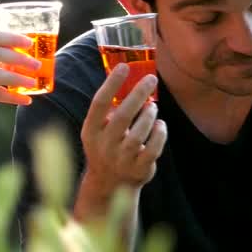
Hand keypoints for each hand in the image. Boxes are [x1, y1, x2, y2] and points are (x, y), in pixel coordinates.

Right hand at [79, 64, 166, 196]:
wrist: (109, 184)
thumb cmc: (107, 147)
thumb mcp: (99, 130)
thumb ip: (109, 111)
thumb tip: (129, 81)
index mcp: (91, 131)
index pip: (99, 103)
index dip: (111, 84)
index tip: (124, 66)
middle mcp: (104, 145)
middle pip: (122, 116)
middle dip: (138, 94)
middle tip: (151, 79)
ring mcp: (121, 159)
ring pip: (139, 133)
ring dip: (149, 115)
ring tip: (152, 107)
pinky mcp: (139, 169)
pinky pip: (153, 149)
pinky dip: (159, 134)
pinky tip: (160, 125)